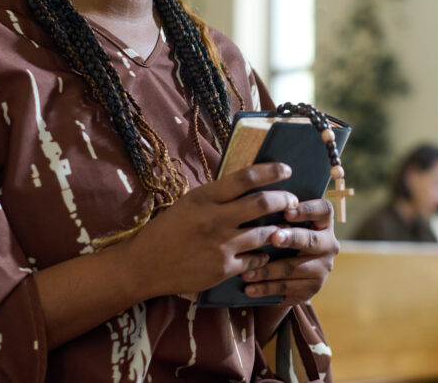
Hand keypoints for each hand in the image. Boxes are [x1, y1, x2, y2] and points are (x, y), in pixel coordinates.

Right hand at [123, 162, 299, 299]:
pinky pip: (256, 260)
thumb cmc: (167, 230)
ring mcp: (221, 245)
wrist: (144, 265)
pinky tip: (264, 252)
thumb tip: (249, 184)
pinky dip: (263, 255)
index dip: (271, 171)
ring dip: (278, 229)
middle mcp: (215, 219)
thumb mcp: (189, 203)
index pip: (245, 178)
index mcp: (205, 197)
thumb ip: (217, 196)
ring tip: (284, 226)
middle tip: (292, 200)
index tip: (286, 169)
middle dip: (284, 200)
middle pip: (262, 204)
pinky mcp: (223, 269)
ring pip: (264, 234)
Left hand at [239, 198, 338, 304]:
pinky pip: (287, 287)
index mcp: (323, 223)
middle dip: (291, 238)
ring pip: (294, 267)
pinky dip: (266, 288)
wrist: (285, 277)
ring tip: (246, 272)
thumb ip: (277, 216)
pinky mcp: (312, 288)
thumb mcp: (283, 226)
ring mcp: (322, 268)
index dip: (308, 209)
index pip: (324, 210)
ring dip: (268, 270)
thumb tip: (256, 204)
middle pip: (311, 240)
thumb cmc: (280, 240)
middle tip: (273, 238)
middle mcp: (328, 245)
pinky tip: (250, 288)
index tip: (288, 211)